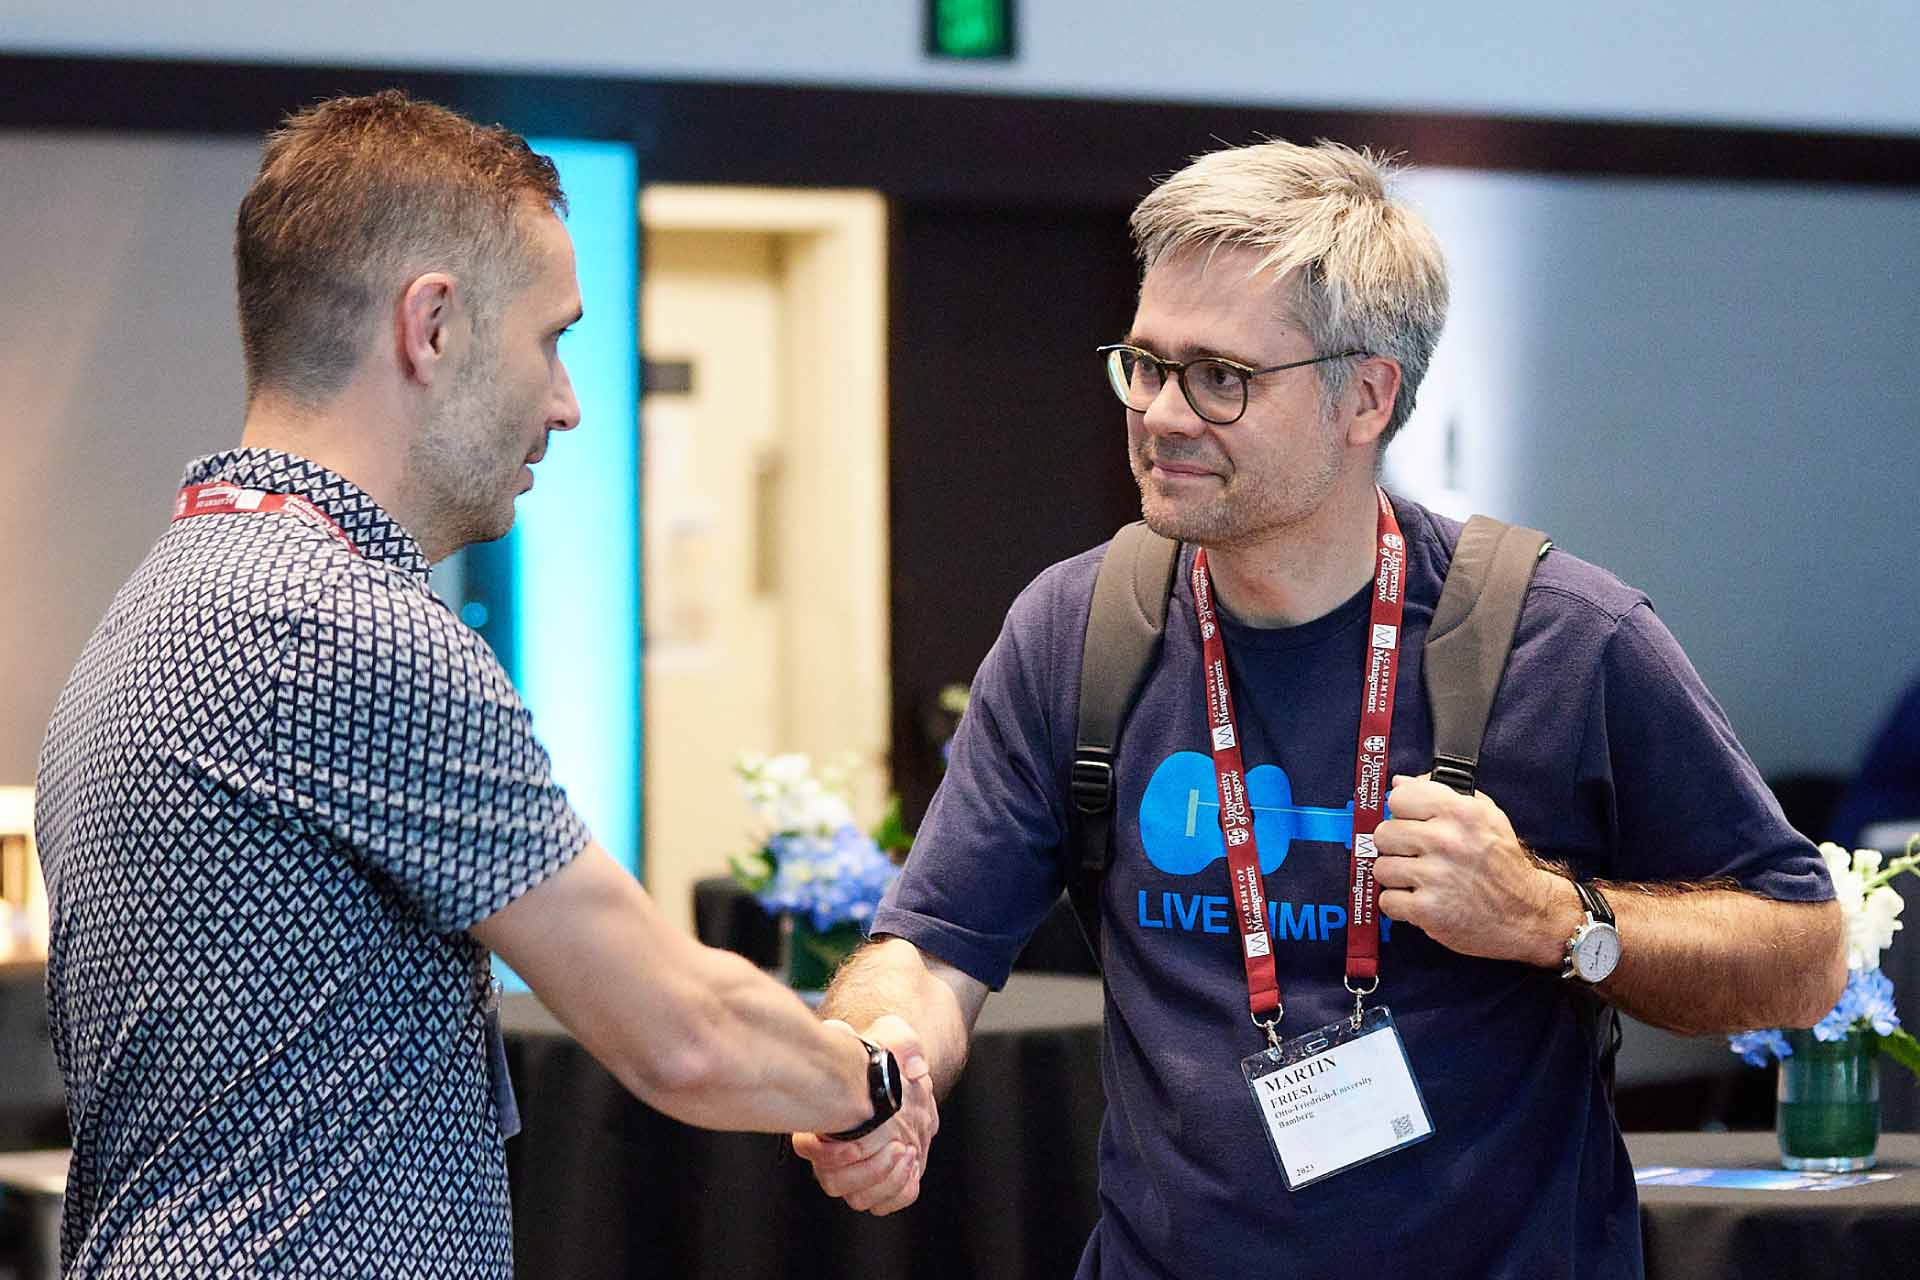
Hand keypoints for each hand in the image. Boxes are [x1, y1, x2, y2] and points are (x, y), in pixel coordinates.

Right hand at [792, 1014, 938, 1214]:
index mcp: (822, 1120)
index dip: (828, 1151)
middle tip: (898, 1145)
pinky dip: (900, 1192)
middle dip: (868, 1170)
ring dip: (887, 1181)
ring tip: (909, 1152)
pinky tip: (912, 1167)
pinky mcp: (879, 1183)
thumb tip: (914, 1065)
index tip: (858, 1142)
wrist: (907, 1084)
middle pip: (832, 1182)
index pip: (807, 1147)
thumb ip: (903, 1042)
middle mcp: (832, 1152)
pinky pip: (882, 1204)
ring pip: (857, 1198)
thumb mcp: (896, 1037)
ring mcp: (853, 1172)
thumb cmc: (889, 1060)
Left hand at [1370, 773, 1574, 966]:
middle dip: (1396, 846)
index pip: (1399, 798)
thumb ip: (1442, 793)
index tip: (1412, 823)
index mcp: (1461, 812)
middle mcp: (1447, 841)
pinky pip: (1387, 900)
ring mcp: (1436, 876)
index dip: (1402, 812)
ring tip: (1421, 880)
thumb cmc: (1502, 864)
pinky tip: (1420, 900)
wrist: (1526, 914)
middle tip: (1416, 855)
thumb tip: (1399, 782)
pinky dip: (1400, 905)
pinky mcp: (1427, 910)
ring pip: (1381, 868)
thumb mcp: (1485, 817)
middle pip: (1384, 833)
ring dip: (1397, 877)